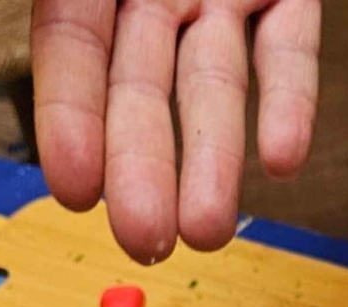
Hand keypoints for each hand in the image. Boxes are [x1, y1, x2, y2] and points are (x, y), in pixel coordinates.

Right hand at [32, 0, 319, 262]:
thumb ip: (70, 2)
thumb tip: (57, 31)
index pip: (73, 48)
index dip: (71, 117)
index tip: (76, 193)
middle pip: (145, 87)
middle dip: (144, 167)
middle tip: (146, 241)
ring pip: (216, 83)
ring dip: (215, 161)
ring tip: (208, 233)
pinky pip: (290, 46)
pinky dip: (289, 102)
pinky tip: (282, 161)